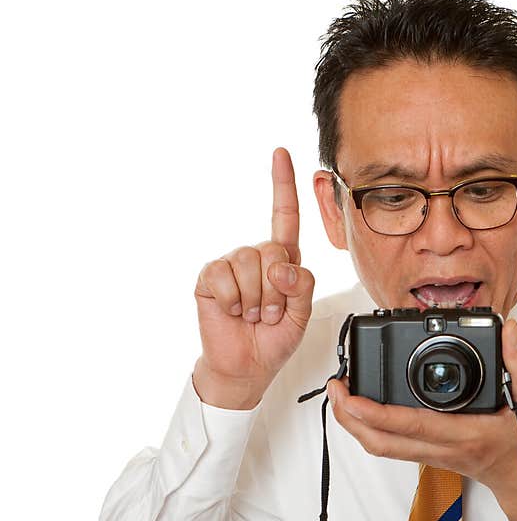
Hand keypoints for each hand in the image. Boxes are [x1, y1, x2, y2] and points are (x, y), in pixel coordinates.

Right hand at [192, 148, 315, 408]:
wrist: (246, 367)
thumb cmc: (274, 339)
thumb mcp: (302, 315)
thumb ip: (302, 287)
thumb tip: (282, 265)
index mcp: (284, 260)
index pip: (285, 216)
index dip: (283, 184)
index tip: (281, 153)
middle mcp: (257, 256)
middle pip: (271, 250)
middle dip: (275, 291)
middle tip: (269, 313)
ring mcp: (231, 265)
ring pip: (249, 263)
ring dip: (255, 299)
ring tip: (251, 314)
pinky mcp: (210, 277)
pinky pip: (224, 277)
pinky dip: (233, 301)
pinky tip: (232, 311)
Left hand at [327, 318, 516, 520]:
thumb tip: (509, 330)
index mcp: (465, 435)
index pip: (411, 425)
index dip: (375, 412)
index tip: (350, 393)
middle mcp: (443, 449)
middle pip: (382, 442)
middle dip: (349, 417)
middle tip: (335, 387)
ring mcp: (433, 455)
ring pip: (381, 447)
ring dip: (354, 424)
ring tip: (340, 394)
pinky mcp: (429, 455)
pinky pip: (390, 447)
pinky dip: (369, 429)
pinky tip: (363, 409)